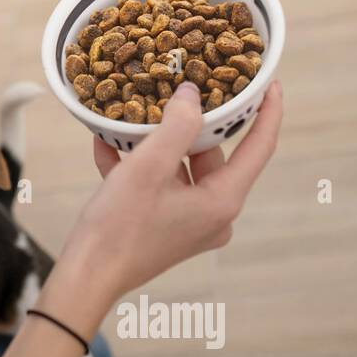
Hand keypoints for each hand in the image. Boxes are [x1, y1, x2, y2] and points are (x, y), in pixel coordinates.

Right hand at [55, 79, 283, 303]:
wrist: (86, 275)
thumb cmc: (119, 225)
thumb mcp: (147, 167)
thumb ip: (176, 126)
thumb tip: (192, 94)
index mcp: (222, 201)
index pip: (259, 147)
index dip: (268, 111)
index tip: (270, 82)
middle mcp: (214, 214)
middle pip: (215, 155)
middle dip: (195, 123)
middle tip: (185, 87)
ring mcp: (190, 224)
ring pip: (183, 168)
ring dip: (158, 142)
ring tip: (135, 112)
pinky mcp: (166, 227)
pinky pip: (160, 186)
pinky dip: (140, 165)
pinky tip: (107, 144)